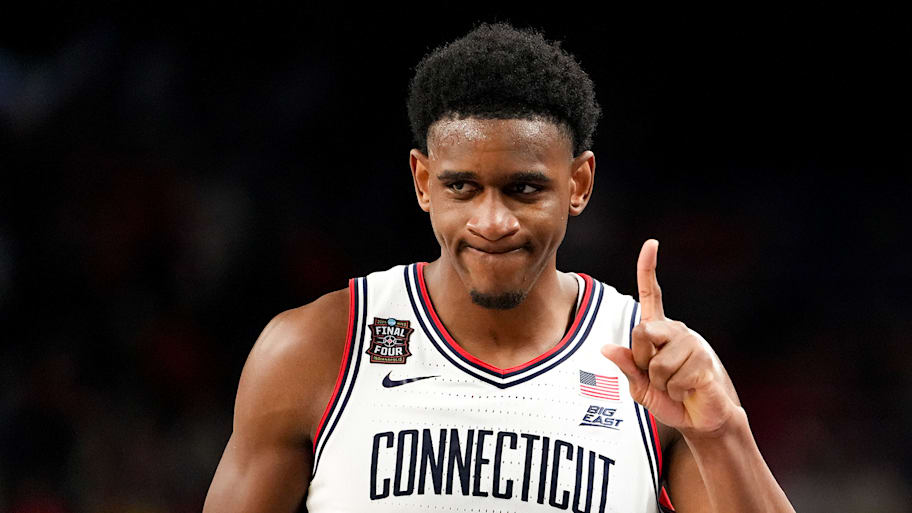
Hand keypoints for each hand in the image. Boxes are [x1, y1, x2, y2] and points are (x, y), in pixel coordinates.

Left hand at [601, 240, 740, 436]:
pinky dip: (675, 392)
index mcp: (659, 332)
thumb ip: (626, 367)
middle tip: (656, 378)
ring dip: (661, 383)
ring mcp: (693, 344)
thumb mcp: (640, 387)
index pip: (652, 295)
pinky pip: (675, 378)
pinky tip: (688, 391)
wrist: (701, 421)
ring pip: (656, 362)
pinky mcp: (704, 362)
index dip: (648, 269)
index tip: (651, 244)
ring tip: (676, 387)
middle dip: (641, 361)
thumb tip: (606, 348)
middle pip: (641, 332)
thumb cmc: (670, 401)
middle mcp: (676, 331)